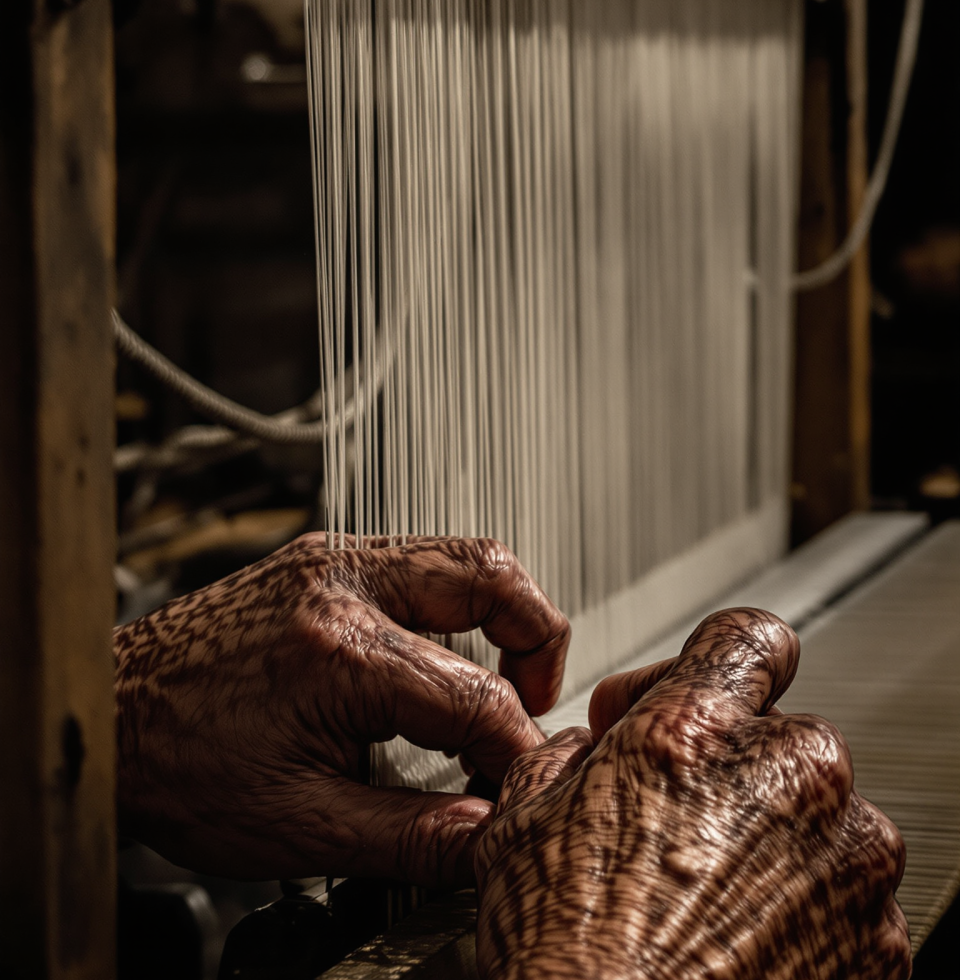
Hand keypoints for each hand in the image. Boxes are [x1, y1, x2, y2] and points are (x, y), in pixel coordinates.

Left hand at [114, 534, 568, 886]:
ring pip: (463, 555)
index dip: (512, 751)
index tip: (515, 785)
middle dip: (539, 643)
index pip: (474, 697)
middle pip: (493, 577)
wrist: (109, 714)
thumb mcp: (295, 824)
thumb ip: (406, 836)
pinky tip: (440, 658)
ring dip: (501, 616)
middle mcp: (340, 582)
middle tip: (533, 704)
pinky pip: (421, 560)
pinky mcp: (323, 558)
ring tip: (495, 682)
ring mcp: (331, 558)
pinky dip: (455, 606)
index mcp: (338, 651)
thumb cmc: (179, 763)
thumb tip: (481, 838)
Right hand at [475, 608, 910, 979]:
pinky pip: (844, 893)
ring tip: (701, 894)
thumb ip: (567, 756)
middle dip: (730, 766)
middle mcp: (787, 780)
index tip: (698, 692)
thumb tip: (586, 750)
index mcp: (695, 733)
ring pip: (820, 815)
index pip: (749, 636)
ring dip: (769, 839)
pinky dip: (802, 906)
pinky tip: (734, 939)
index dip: (719, 658)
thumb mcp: (520, 822)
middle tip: (673, 816)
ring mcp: (844, 862)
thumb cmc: (567, 959)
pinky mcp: (877, 939)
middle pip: (782, 733)